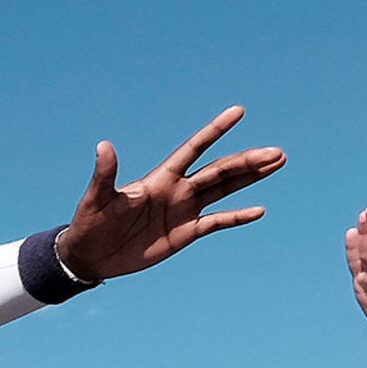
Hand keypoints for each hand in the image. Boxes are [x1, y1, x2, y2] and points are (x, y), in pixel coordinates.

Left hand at [48, 107, 284, 279]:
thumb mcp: (97, 199)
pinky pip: (217, 222)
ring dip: (250, 177)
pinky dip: (237, 216)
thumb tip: (103, 145)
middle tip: (277, 151)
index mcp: (160, 178)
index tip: (238, 112)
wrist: (90, 255)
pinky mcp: (185, 233)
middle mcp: (177, 190)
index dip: (215, 131)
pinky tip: (259, 210)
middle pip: (219, 170)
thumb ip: (105, 174)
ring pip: (224, 189)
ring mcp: (184, 211)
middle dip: (247, 160)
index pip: (194, 148)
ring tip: (277, 163)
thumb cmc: (89, 223)